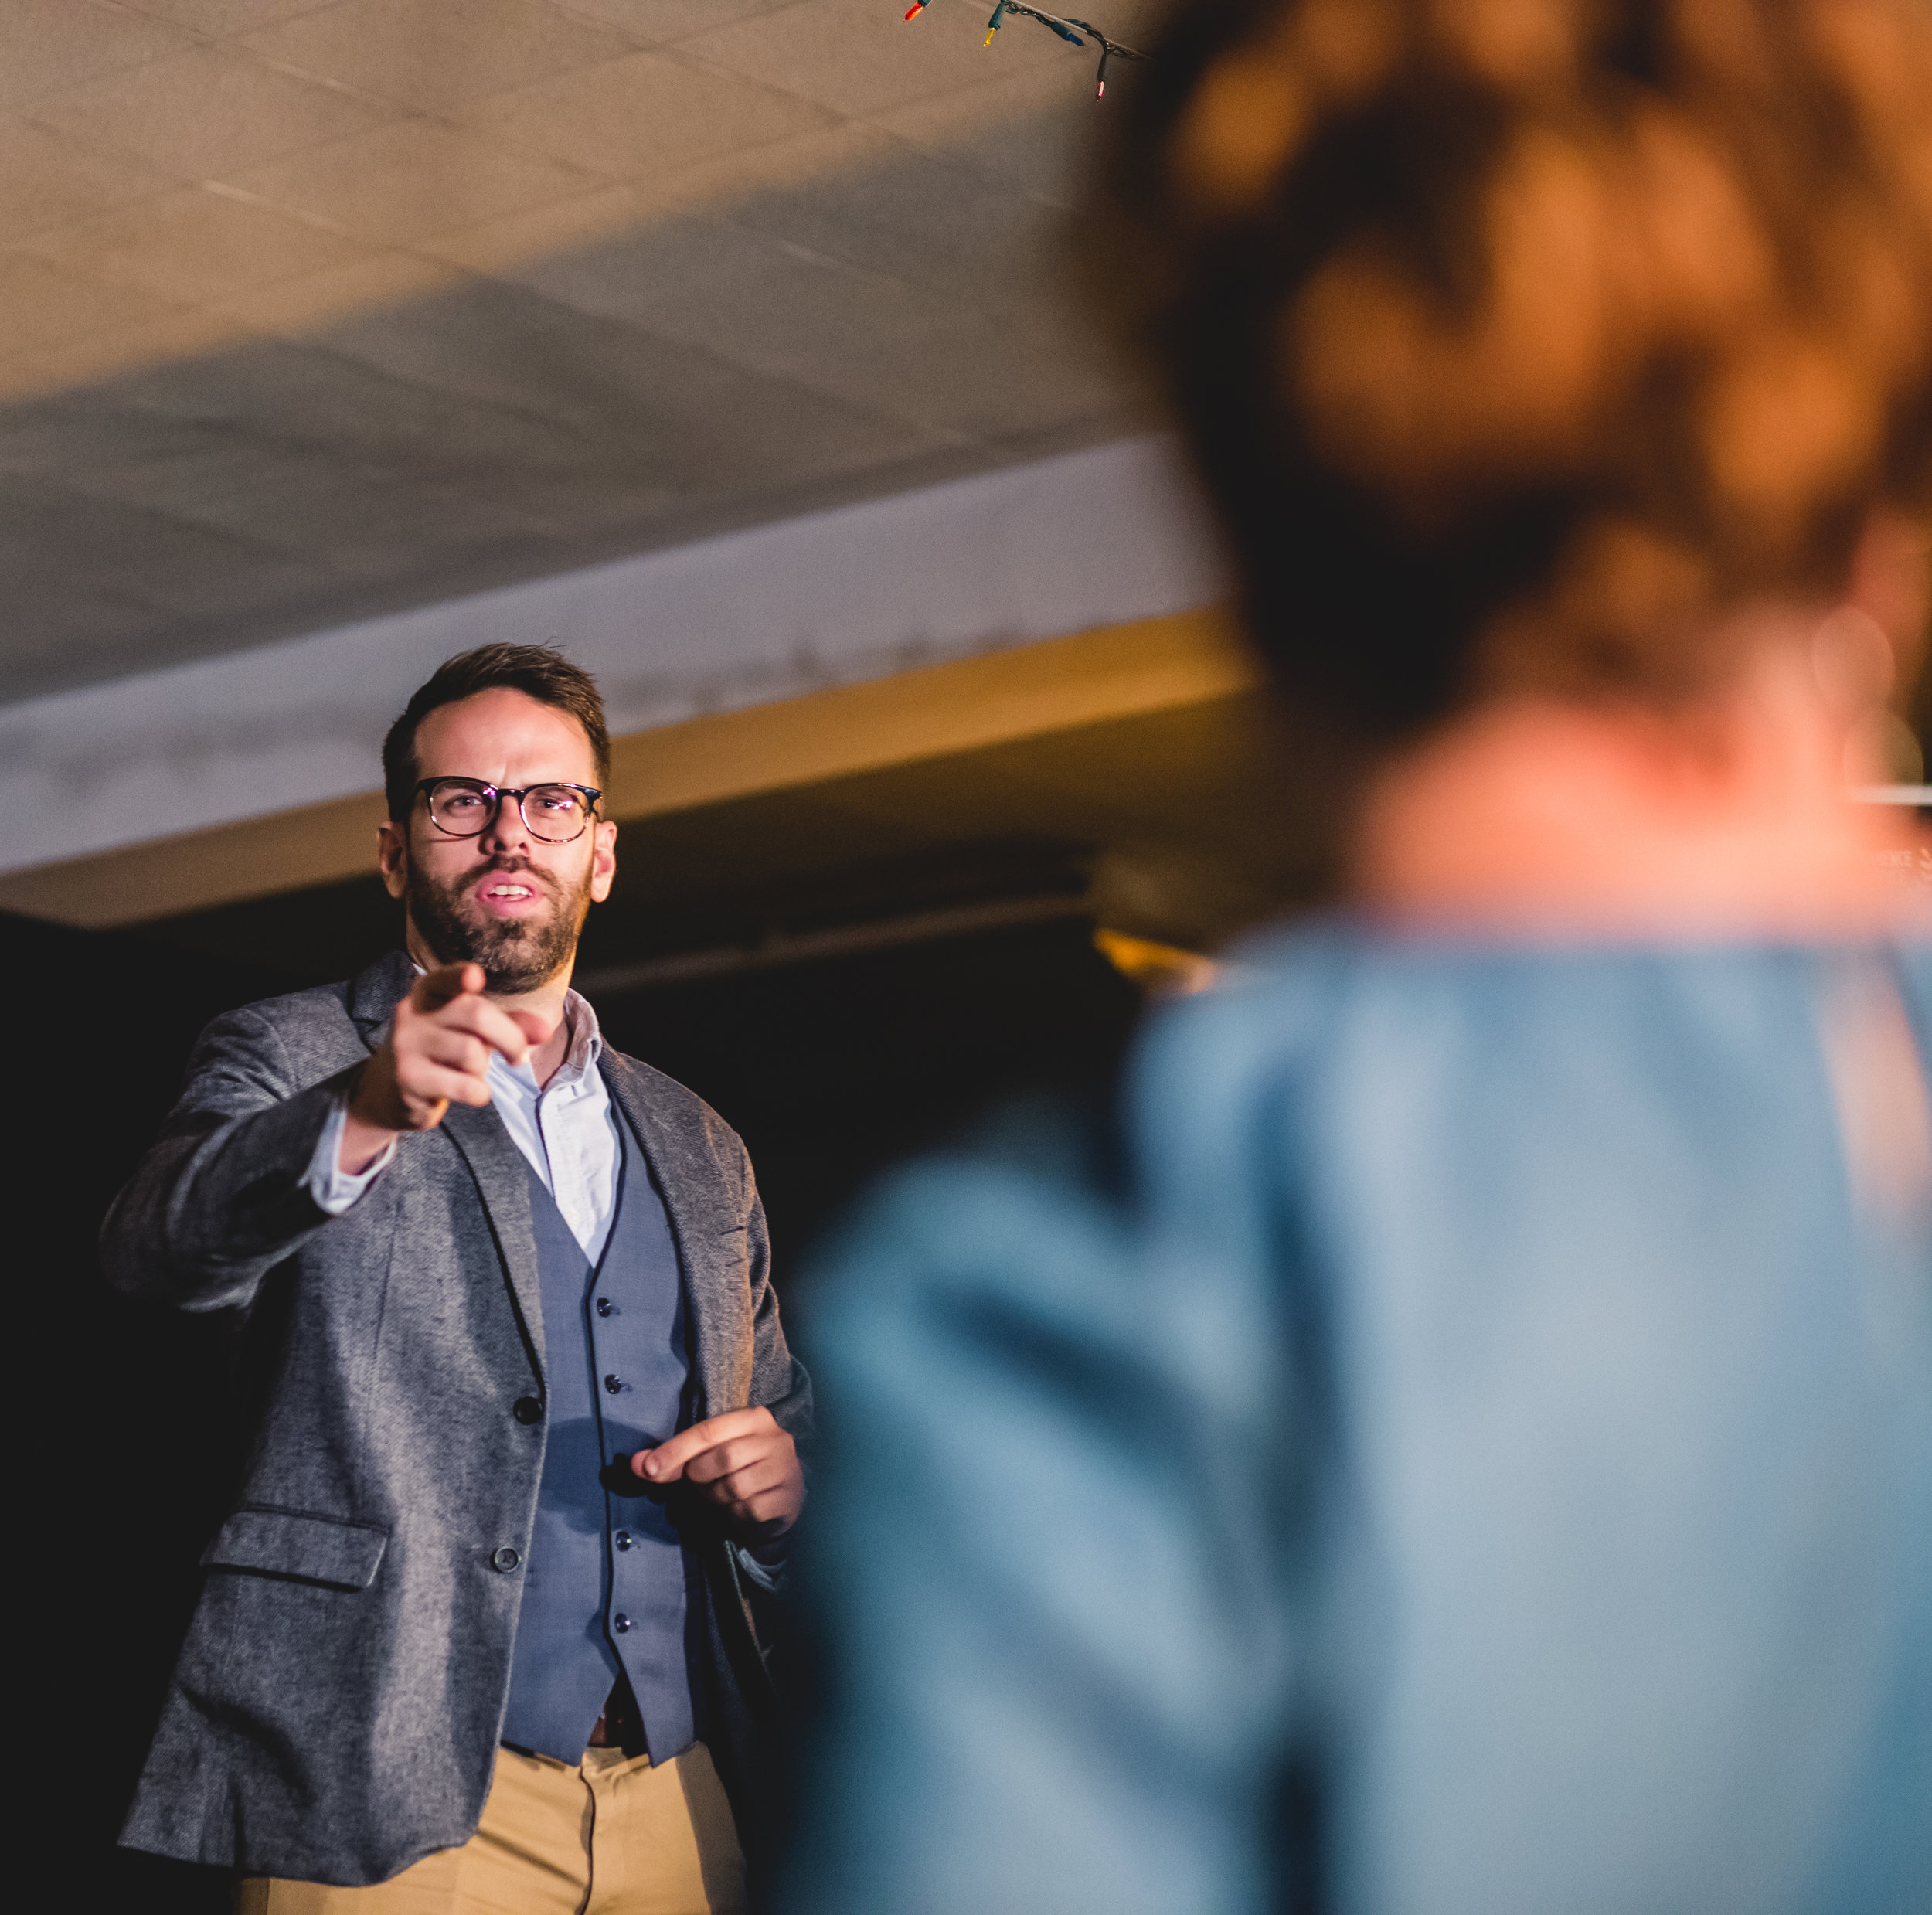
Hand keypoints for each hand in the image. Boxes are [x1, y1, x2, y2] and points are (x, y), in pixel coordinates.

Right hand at [341, 963, 544, 1170]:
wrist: (389, 1092)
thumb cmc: (440, 1052)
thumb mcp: (470, 1031)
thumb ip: (509, 1024)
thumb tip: (546, 1029)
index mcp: (427, 992)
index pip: (444, 978)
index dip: (460, 976)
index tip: (476, 978)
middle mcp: (412, 1013)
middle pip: (476, 1015)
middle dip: (510, 1038)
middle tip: (517, 1056)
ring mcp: (406, 1046)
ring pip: (471, 1053)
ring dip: (485, 1069)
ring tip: (474, 1073)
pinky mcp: (408, 1079)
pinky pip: (464, 1085)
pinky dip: (479, 1092)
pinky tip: (470, 1092)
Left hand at [632, 1407, 803, 1533]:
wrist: (778, 1501)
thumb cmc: (738, 1471)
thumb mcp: (707, 1457)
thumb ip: (674, 1459)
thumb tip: (635, 1464)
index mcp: (754, 1418)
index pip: (708, 1430)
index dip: (675, 1451)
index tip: (648, 1468)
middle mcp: (775, 1439)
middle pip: (721, 1458)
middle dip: (700, 1476)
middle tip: (701, 1482)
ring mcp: (785, 1469)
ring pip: (734, 1486)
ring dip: (716, 1496)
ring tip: (721, 1493)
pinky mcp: (787, 1500)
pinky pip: (747, 1510)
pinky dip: (734, 1514)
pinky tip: (738, 1508)